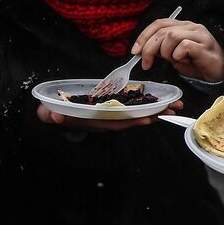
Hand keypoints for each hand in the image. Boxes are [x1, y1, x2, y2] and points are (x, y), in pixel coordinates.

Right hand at [36, 99, 184, 130]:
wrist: (52, 114)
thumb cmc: (52, 113)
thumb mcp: (49, 114)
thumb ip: (53, 115)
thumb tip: (57, 116)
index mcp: (95, 121)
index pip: (117, 123)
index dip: (132, 121)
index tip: (149, 118)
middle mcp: (106, 120)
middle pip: (133, 119)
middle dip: (154, 115)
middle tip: (174, 110)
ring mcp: (110, 114)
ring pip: (136, 113)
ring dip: (155, 110)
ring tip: (174, 106)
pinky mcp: (111, 108)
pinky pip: (131, 107)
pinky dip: (145, 104)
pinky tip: (159, 101)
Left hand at [134, 20, 223, 81]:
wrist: (216, 73)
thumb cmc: (196, 63)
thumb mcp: (173, 55)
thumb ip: (160, 49)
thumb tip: (142, 50)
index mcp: (182, 26)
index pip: (159, 24)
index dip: (144, 36)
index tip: (135, 51)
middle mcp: (190, 26)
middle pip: (162, 31)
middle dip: (149, 48)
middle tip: (146, 64)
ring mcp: (199, 35)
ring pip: (172, 36)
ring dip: (166, 52)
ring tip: (172, 61)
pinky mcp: (204, 45)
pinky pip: (184, 46)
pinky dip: (178, 55)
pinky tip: (183, 61)